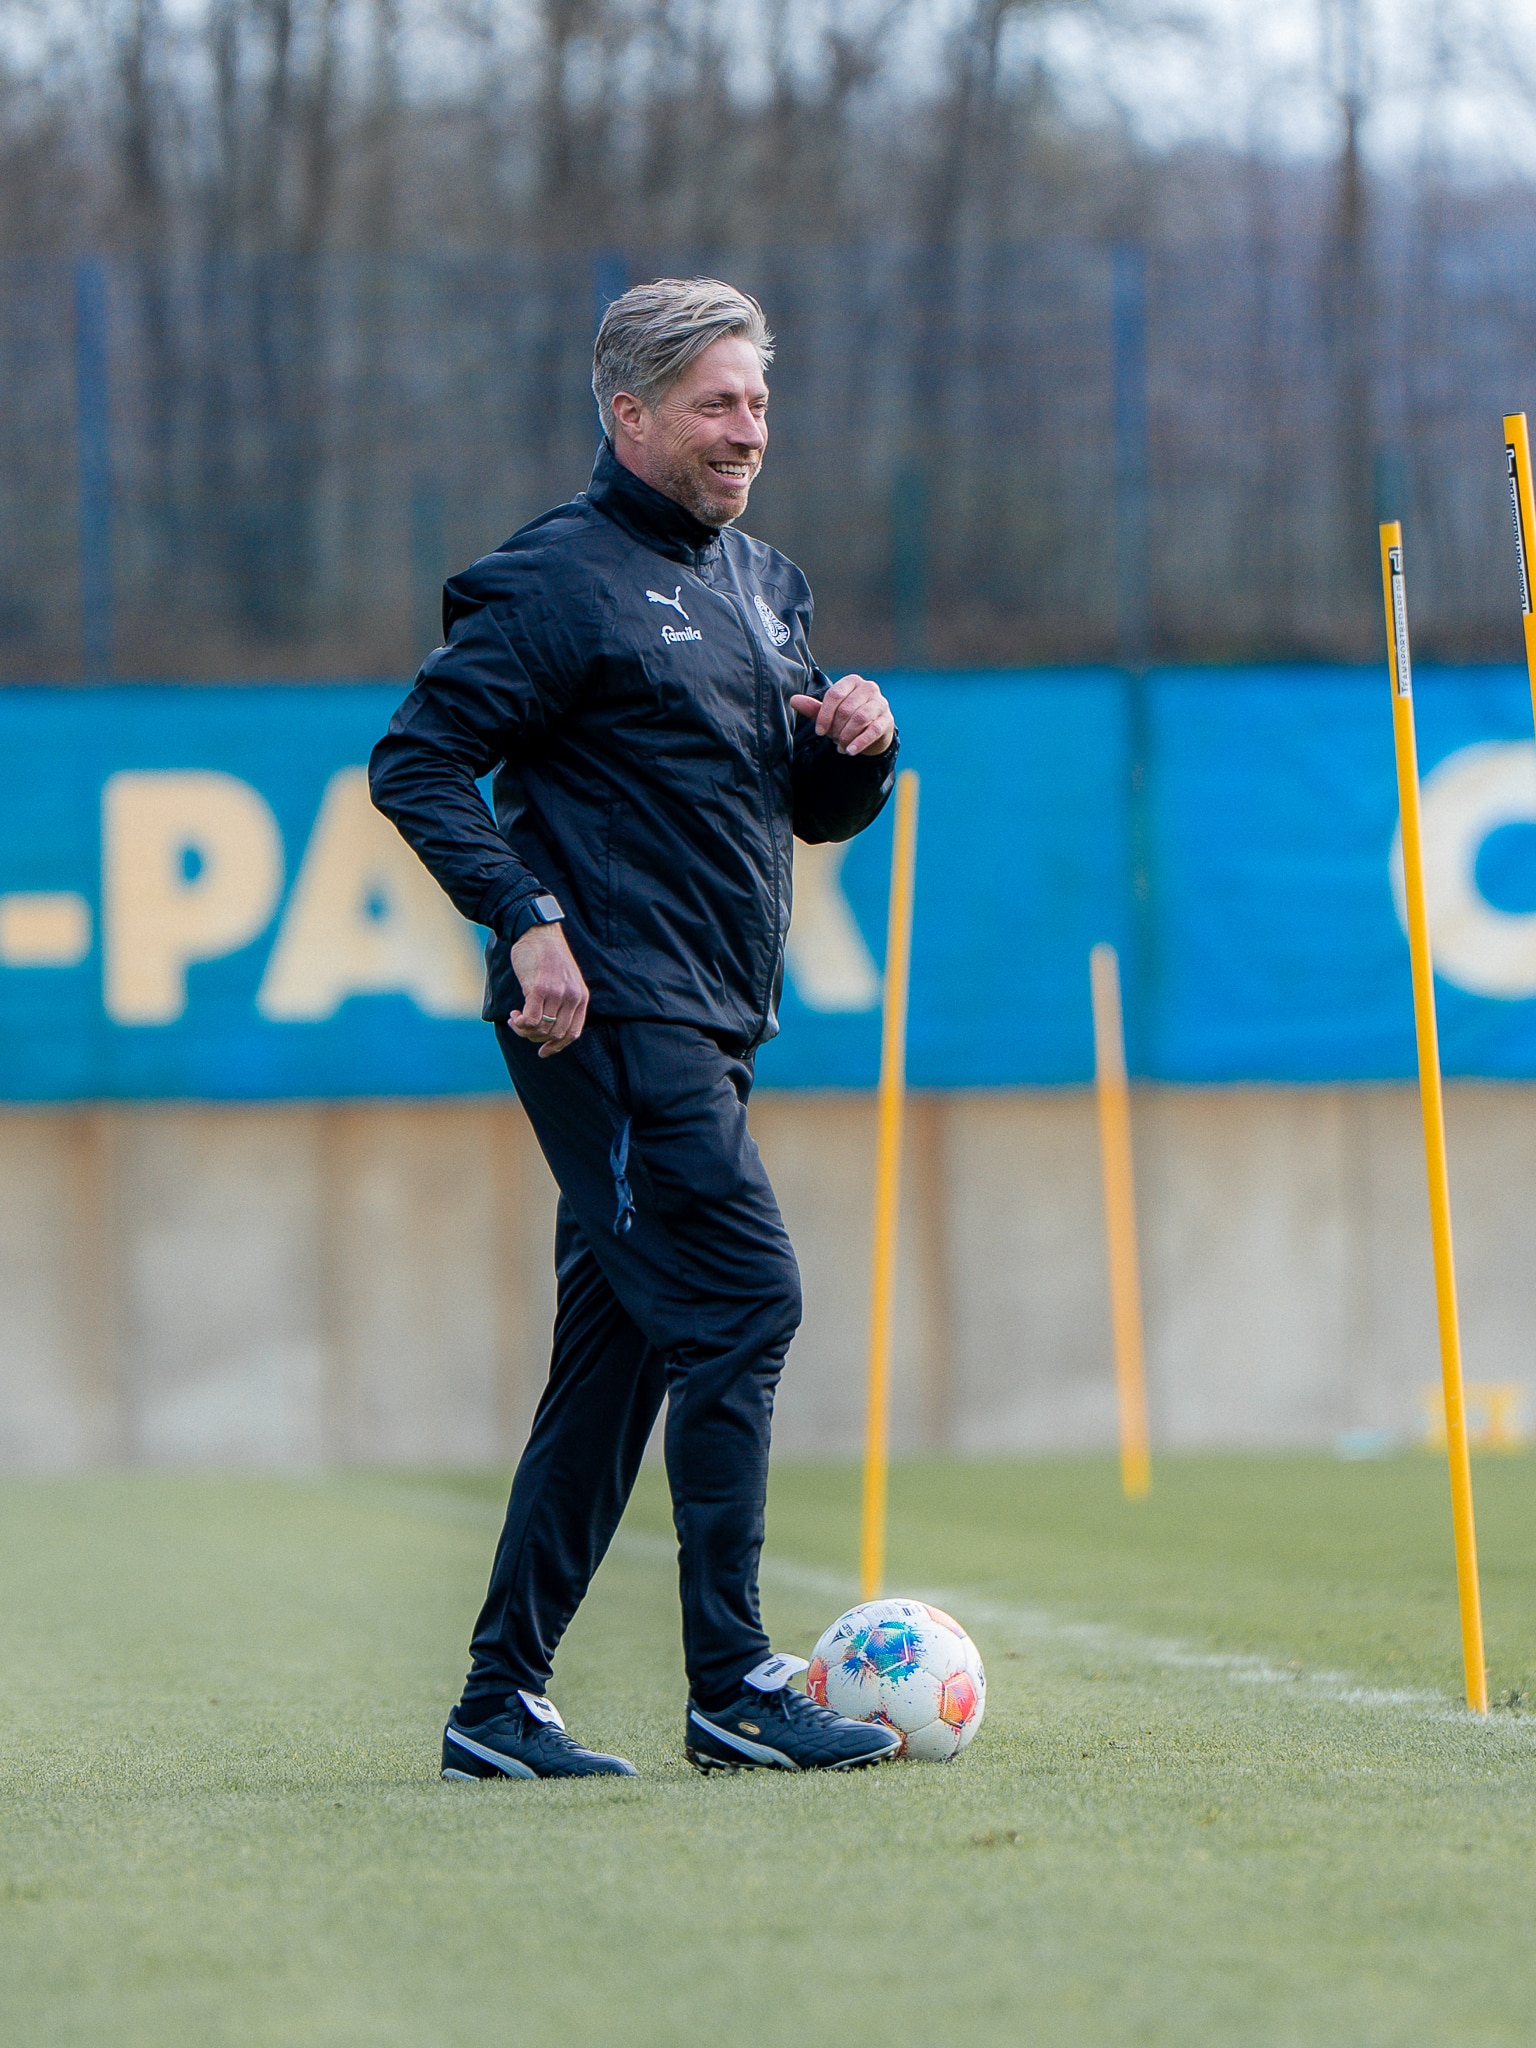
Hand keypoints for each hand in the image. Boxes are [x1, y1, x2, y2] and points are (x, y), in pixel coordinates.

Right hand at [508, 923, 588, 1056]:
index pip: (573, 1033)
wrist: (538, 932)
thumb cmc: (548, 956)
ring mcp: (556, 994)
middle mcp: (572, 997)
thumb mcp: (566, 980)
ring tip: (516, 1018)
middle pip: (555, 1034)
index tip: (543, 1052)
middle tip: (522, 1027)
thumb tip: (549, 1029)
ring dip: (524, 1030)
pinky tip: (514, 1014)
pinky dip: (520, 1023)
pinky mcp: (539, 989)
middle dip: (536, 1037)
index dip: (557, 1046)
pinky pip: (530, 1020)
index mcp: (581, 997)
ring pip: (541, 1029)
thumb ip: (564, 1001)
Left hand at [789, 674, 893, 756]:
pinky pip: (873, 730)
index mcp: (852, 681)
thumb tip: (793, 700)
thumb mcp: (829, 713)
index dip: (824, 715)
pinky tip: (850, 752)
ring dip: (847, 736)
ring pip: (860, 718)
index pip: (834, 694)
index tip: (819, 731)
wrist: (872, 730)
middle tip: (833, 739)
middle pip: (846, 708)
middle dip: (836, 728)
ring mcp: (880, 703)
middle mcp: (868, 688)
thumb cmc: (847, 718)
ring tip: (840, 747)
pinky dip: (859, 742)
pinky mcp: (887, 719)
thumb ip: (813, 708)